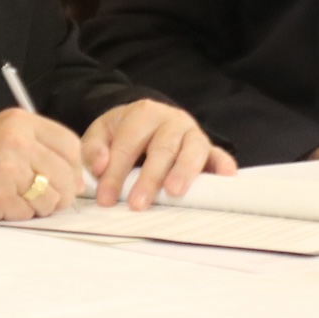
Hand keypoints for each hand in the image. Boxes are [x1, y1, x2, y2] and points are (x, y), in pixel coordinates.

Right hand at [0, 108, 83, 220]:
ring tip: (16, 199)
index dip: (75, 167)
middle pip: (65, 174)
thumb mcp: (2, 133)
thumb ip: (37, 147)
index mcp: (21, 122)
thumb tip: (75, 177)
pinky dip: (17, 215)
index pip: (70, 144)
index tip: (71, 180)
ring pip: (50, 198)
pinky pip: (27, 214)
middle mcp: (18, 141)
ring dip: (38, 207)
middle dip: (61, 194)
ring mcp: (9, 168)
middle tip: (46, 199)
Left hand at [81, 100, 235, 208]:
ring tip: (174, 192)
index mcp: (143, 114)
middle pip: (162, 149)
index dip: (115, 173)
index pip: (127, 146)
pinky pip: (220, 155)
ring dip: (184, 171)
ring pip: (192, 150)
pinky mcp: (210, 148)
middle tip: (138, 204)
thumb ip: (93, 149)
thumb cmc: (123, 131)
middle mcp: (172, 120)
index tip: (106, 199)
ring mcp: (193, 133)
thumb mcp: (101, 133)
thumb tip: (100, 168)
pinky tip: (225, 177)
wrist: (148, 118)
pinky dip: (224, 165)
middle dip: (149, 178)